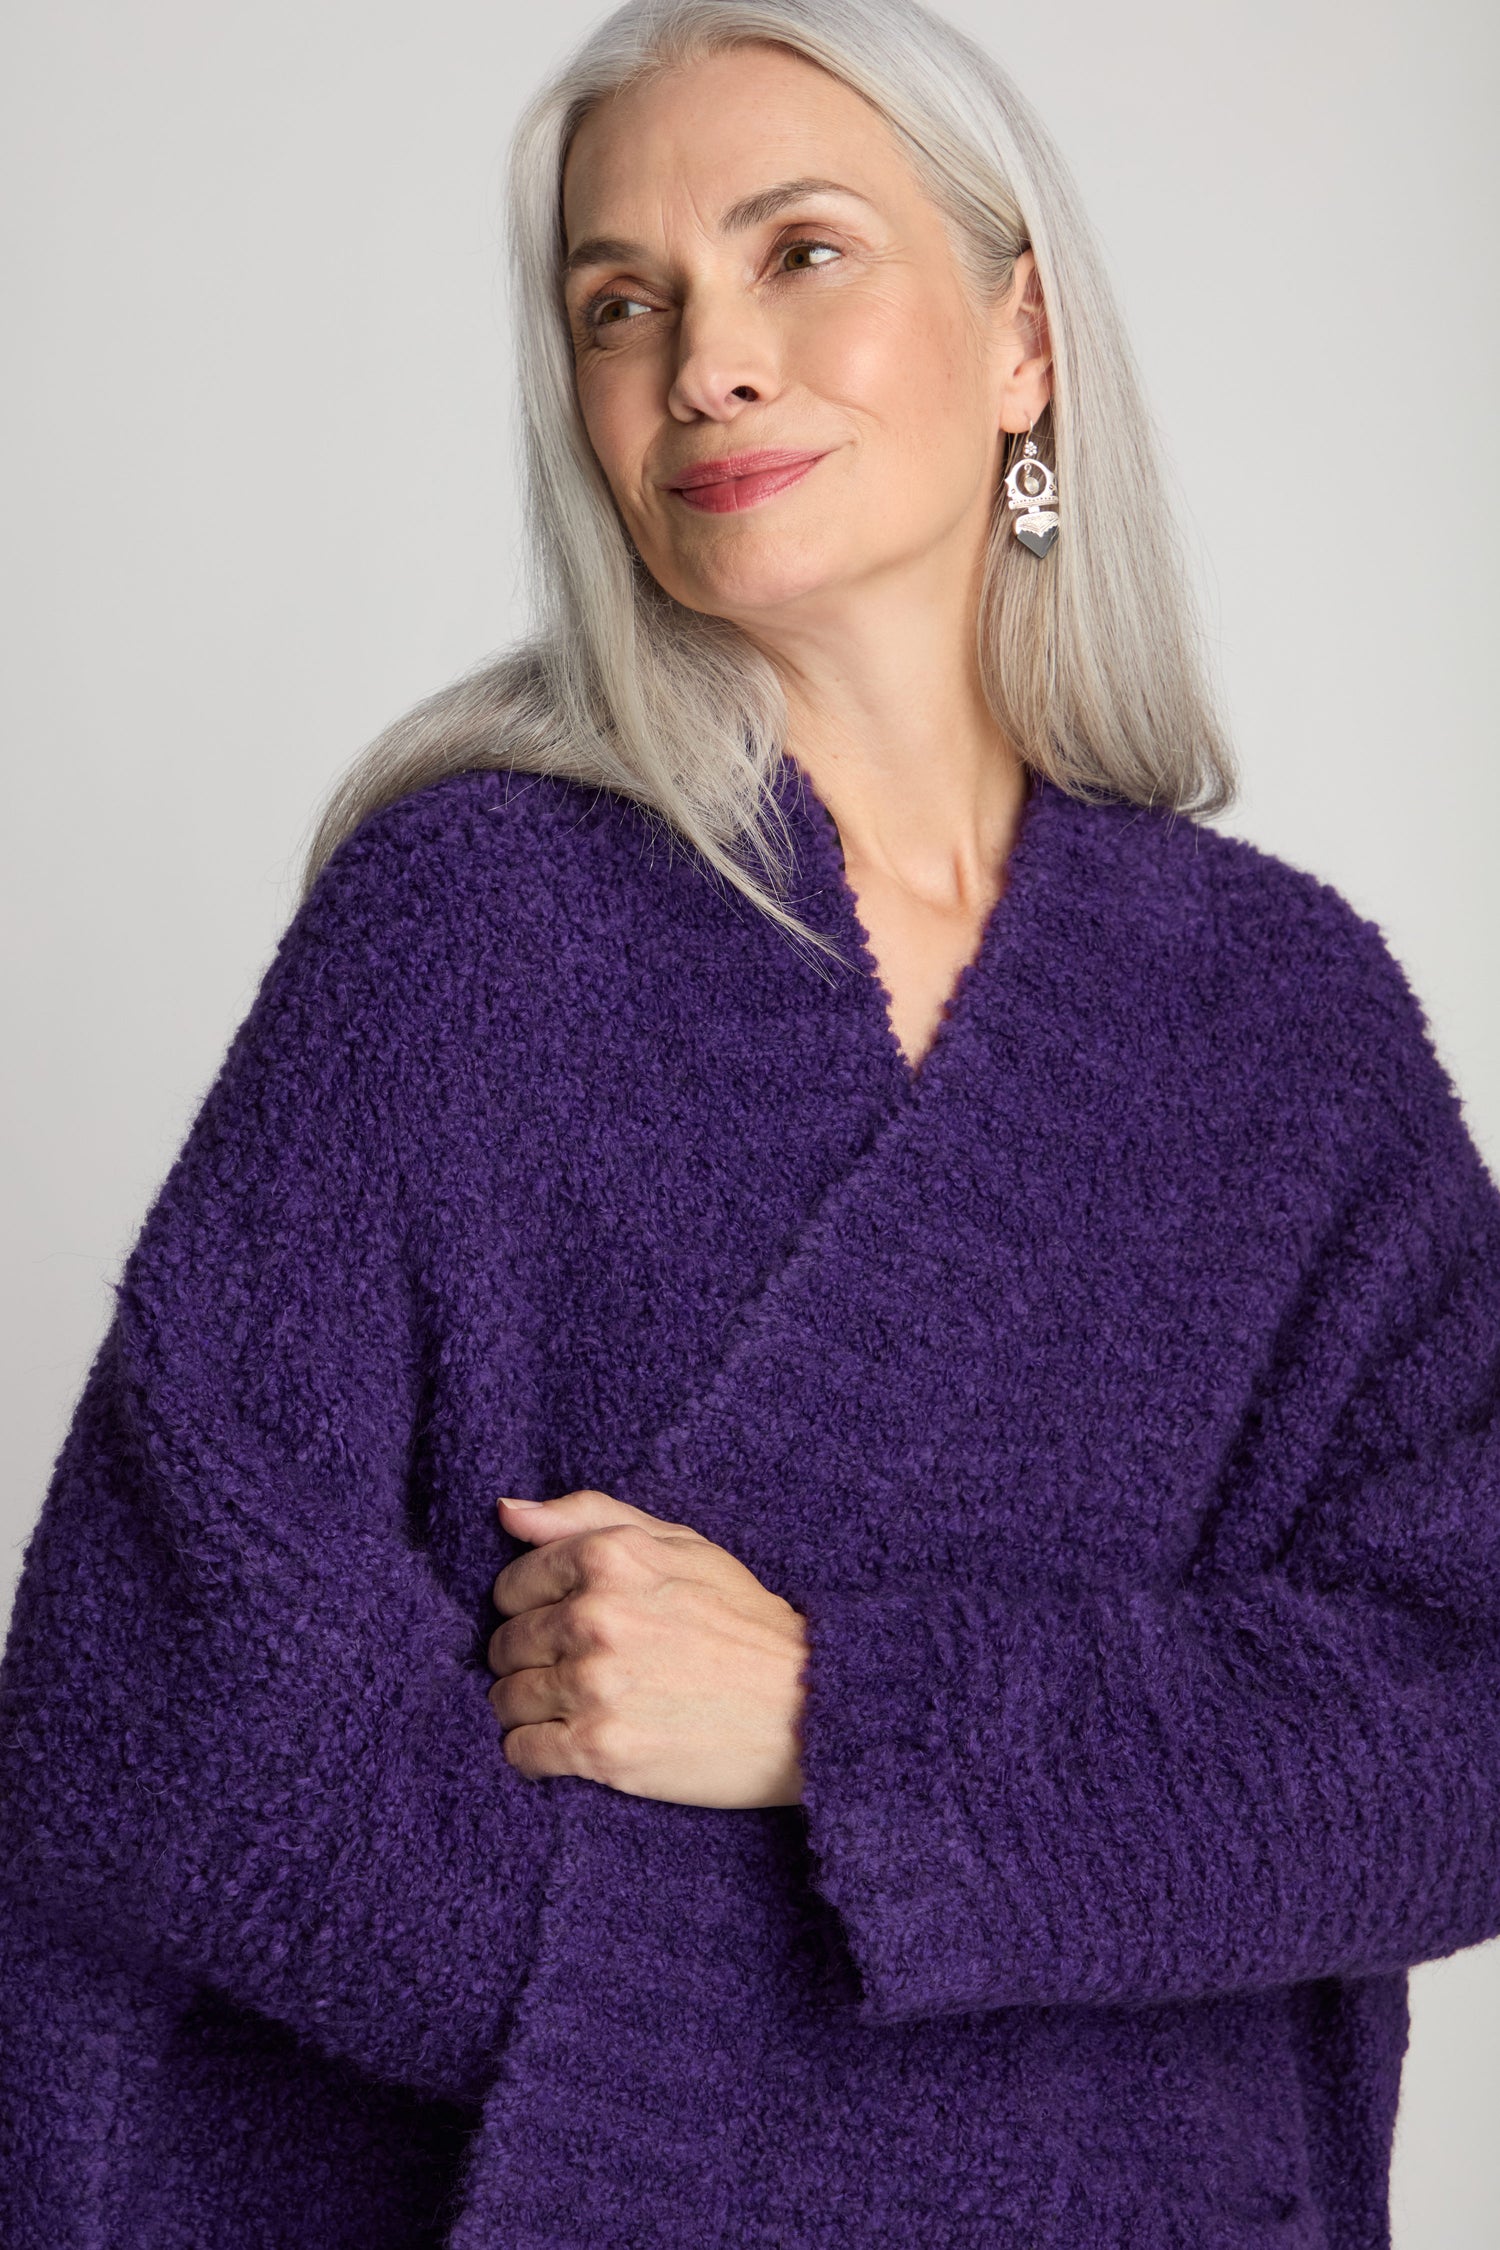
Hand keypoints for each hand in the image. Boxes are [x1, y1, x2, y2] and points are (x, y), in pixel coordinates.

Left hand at [487, 1489, 809, 1808]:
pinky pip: (520, 1751)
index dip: (533, 1607)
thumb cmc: (744, 1620)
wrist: (808, 1706)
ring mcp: (593, 1685)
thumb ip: (588, 1516)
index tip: (566, 1624)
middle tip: (578, 1669)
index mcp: (608, 1556)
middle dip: (529, 1658)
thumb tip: (506, 1512)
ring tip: (579, 1707)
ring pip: (504, 1698)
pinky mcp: (599, 1749)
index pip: (511, 1585)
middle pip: (504, 1643)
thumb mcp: (680, 1542)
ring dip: (530, 1706)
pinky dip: (534, 1752)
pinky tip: (573, 1744)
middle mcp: (593, 1616)